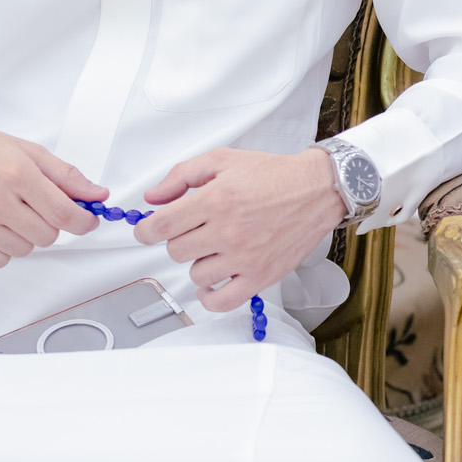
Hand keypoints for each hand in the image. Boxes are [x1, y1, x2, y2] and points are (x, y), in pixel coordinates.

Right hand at [0, 120, 104, 268]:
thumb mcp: (29, 152)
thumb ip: (66, 176)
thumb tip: (98, 195)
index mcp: (16, 174)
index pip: (63, 213)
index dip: (84, 221)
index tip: (88, 219)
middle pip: (47, 235)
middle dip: (52, 224)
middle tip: (40, 207)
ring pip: (26, 249)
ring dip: (28, 235)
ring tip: (13, 212)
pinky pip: (0, 260)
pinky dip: (6, 248)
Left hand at [135, 147, 344, 310]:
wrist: (316, 190)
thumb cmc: (273, 175)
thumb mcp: (223, 160)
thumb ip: (182, 176)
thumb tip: (152, 198)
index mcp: (215, 199)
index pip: (159, 226)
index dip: (145, 230)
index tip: (149, 230)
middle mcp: (227, 231)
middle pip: (175, 250)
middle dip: (180, 238)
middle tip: (196, 229)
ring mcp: (244, 257)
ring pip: (195, 273)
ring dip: (199, 261)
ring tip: (215, 247)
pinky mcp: (260, 276)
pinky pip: (221, 301)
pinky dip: (209, 296)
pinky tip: (212, 282)